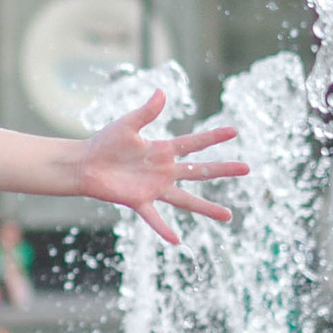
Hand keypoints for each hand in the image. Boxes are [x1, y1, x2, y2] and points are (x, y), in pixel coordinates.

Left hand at [68, 91, 247, 242]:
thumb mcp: (127, 124)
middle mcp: (164, 170)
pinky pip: (154, 217)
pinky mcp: (139, 201)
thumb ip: (146, 112)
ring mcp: (154, 188)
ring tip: (228, 216)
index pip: (194, 143)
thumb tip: (161, 92)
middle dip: (223, 169)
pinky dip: (163, 228)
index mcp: (162, 150)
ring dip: (206, 208)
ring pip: (185, 199)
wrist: (85, 163)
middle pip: (199, 171)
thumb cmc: (105, 142)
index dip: (213, 137)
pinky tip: (177, 240)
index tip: (234, 131)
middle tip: (247, 168)